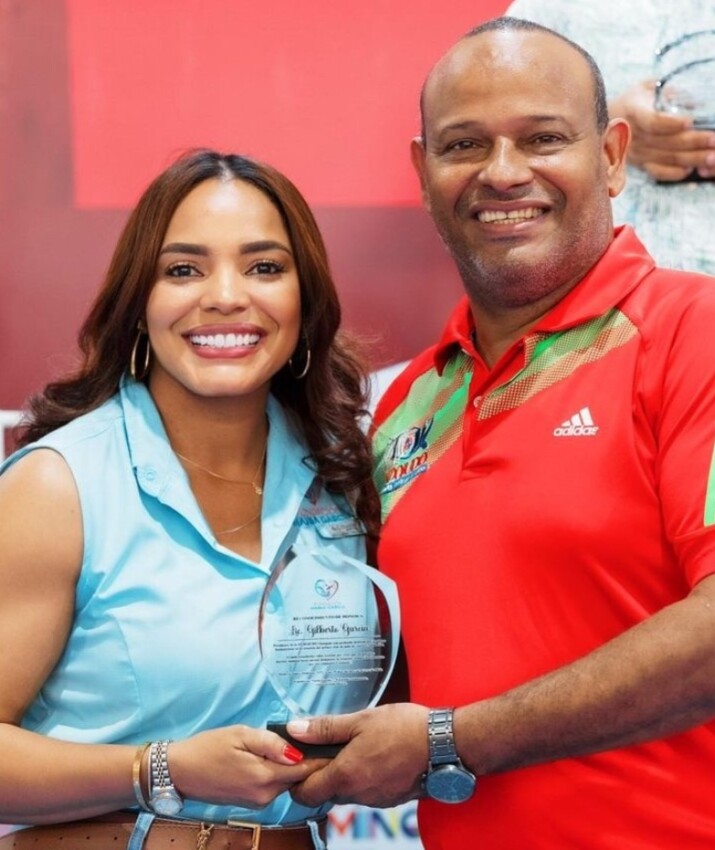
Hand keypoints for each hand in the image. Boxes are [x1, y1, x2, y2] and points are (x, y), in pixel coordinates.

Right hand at [168, 725, 324, 808]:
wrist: (180, 772)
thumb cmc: (208, 747)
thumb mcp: (240, 734)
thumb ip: (271, 743)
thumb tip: (297, 751)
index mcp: (263, 777)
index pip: (305, 770)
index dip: (319, 756)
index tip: (330, 742)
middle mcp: (264, 795)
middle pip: (298, 777)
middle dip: (307, 760)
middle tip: (313, 737)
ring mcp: (258, 801)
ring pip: (286, 781)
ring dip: (291, 766)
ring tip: (291, 742)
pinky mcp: (251, 802)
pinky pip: (273, 786)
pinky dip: (277, 772)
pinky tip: (271, 756)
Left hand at [286, 703, 429, 807]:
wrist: (444, 744)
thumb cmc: (404, 728)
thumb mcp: (360, 720)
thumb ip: (325, 728)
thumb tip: (295, 730)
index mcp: (345, 775)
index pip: (305, 794)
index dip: (297, 778)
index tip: (301, 758)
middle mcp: (358, 795)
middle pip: (326, 792)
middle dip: (322, 772)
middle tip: (329, 745)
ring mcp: (376, 800)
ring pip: (347, 792)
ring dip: (344, 774)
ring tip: (355, 746)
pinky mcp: (391, 799)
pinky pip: (367, 792)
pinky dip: (364, 777)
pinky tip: (375, 755)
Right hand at [609, 81, 714, 180]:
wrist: (607, 121)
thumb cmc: (634, 100)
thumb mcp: (647, 87)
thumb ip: (668, 92)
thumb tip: (693, 104)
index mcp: (633, 111)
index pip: (651, 121)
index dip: (670, 124)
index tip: (689, 121)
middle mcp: (633, 135)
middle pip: (666, 142)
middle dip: (694, 142)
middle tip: (714, 140)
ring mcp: (636, 153)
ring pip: (667, 159)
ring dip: (693, 159)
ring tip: (712, 157)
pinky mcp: (640, 164)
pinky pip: (659, 172)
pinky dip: (676, 173)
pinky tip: (692, 168)